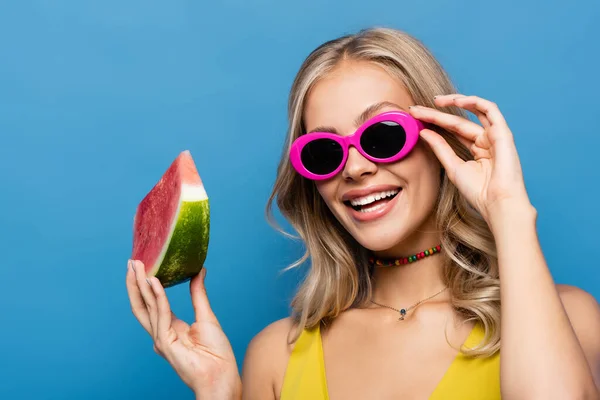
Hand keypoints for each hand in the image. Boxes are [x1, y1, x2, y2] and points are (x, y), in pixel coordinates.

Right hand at [126, 260, 240, 398]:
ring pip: (147, 307)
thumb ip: (198, 294)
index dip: (146, 285)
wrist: (222, 375)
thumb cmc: (216, 352)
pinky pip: (161, 315)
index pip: (152, 303)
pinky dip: (158, 297)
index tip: (143, 265)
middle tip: (132, 261)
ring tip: (138, 266)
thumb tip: (199, 271)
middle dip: (135, 283)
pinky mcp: (165, 344)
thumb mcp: (207, 315)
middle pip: (142, 304)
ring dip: (141, 285)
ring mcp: (161, 339)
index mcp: (170, 327)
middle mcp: (161, 333)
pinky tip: (155, 281)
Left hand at [409, 94, 532, 223]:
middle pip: (458, 121)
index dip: (434, 121)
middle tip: (415, 109)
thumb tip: (423, 132)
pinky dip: (475, 102)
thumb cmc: (479, 192)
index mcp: (477, 149)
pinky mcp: (503, 133)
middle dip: (436, 113)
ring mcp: (495, 136)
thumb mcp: (452, 166)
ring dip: (455, 102)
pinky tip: (458, 100)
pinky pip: (490, 110)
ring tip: (435, 101)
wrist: (497, 203)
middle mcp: (486, 140)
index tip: (415, 116)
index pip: (452, 130)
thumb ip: (440, 148)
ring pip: (473, 112)